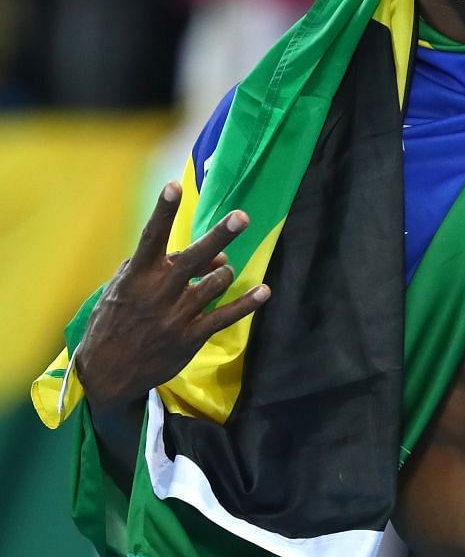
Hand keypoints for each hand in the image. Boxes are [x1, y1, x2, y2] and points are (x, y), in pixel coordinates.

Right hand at [71, 182, 270, 410]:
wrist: (107, 371)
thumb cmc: (116, 321)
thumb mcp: (124, 288)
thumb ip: (162, 266)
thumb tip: (212, 256)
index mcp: (137, 276)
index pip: (151, 237)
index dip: (163, 212)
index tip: (173, 186)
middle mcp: (158, 292)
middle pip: (193, 257)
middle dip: (219, 236)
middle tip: (242, 217)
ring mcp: (176, 315)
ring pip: (215, 283)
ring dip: (223, 273)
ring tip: (219, 272)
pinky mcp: (191, 336)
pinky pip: (225, 315)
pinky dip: (247, 302)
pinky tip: (264, 291)